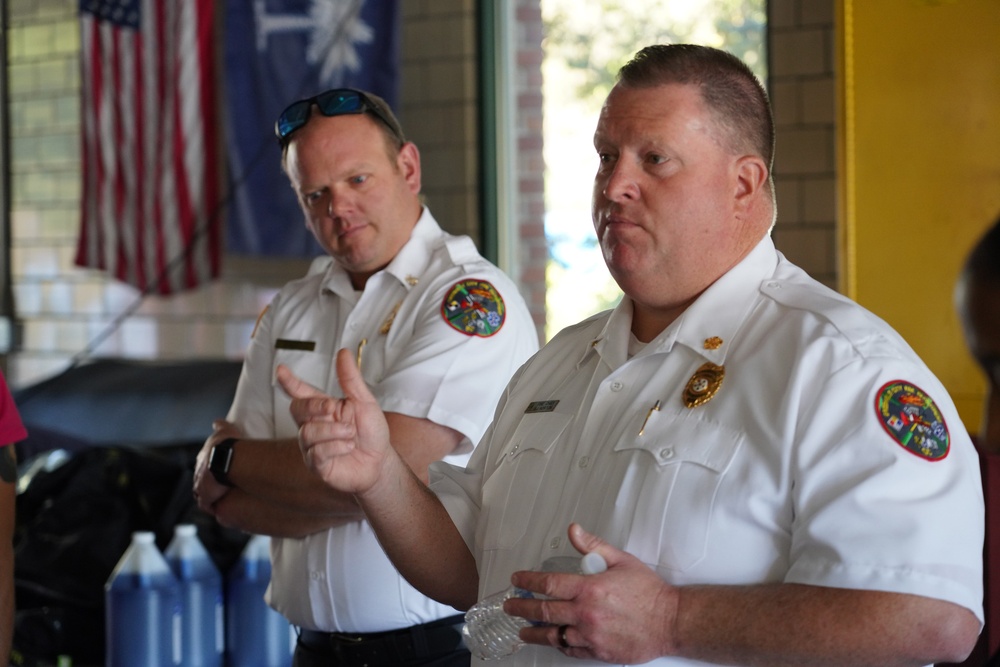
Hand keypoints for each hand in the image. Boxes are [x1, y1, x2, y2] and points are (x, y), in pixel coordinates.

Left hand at [193, 420, 240, 511]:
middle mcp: (198, 473)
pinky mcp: (205, 498)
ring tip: (221, 498)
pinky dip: (213, 506)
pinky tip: (220, 507)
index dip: (210, 469)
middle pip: (202, 480)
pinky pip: (208, 505)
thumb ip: (220, 426)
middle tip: (221, 486)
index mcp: (203, 459)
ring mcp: (200, 486)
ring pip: (202, 493)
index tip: (217, 471)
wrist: (224, 459)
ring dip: (210, 495)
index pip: (204, 466)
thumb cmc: (225, 445)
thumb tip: (216, 421)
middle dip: (209, 483)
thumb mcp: (224, 431)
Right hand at [277, 348, 391, 494]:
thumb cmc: (371, 432)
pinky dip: (335, 447)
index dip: (290, 382)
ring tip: (351, 434)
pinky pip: (316, 453)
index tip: (281, 370)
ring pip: (307, 432)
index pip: (301, 392)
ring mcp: (312, 445)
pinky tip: (348, 447)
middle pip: (297, 409)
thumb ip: (351, 379)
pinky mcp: (316, 464)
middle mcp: (313, 424)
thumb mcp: (365, 402)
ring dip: (333, 431)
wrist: (380, 462)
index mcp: (324, 407)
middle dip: (314, 406)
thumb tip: (343, 352)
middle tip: (334, 408)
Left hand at [505, 523, 677, 663]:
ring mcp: (591, 635)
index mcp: (590, 588)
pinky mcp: (599, 652)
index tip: (517, 580)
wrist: (671, 622)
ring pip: (553, 635)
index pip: (548, 584)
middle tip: (510, 606)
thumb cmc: (649, 591)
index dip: (528, 581)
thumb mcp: (621, 560)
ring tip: (523, 630)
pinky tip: (553, 640)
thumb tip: (573, 531)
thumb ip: (593, 546)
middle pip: (544, 611)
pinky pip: (571, 650)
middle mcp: (586, 613)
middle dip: (522, 608)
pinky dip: (559, 645)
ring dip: (534, 632)